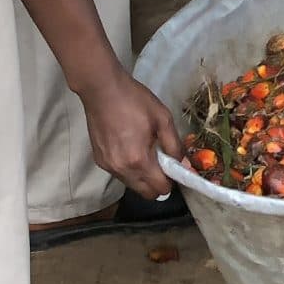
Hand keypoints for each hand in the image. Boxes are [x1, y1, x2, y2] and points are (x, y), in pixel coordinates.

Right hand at [82, 74, 184, 199]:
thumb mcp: (163, 118)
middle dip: (157, 184)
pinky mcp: (99, 160)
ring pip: (131, 184)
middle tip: (163, 162)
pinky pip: (119, 174)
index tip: (174, 168)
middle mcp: (121, 170)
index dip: (171, 182)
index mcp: (139, 160)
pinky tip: (131, 148)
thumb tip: (184, 164)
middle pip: (145, 193)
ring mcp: (108, 166)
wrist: (102, 90)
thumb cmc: (135, 101)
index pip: (159, 189)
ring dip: (142, 177)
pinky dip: (129, 169)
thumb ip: (175, 145)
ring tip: (146, 151)